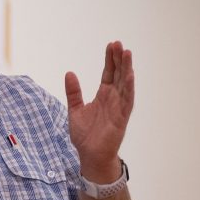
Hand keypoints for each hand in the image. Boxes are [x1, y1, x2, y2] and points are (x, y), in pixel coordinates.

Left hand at [65, 41, 134, 179]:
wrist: (90, 155)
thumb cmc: (85, 135)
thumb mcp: (75, 109)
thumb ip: (74, 92)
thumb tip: (70, 73)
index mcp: (103, 96)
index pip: (108, 73)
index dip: (110, 60)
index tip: (111, 45)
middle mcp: (113, 98)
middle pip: (118, 74)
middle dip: (118, 59)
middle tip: (118, 44)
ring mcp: (119, 107)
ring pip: (125, 84)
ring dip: (126, 69)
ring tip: (127, 53)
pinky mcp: (122, 117)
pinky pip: (127, 100)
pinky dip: (128, 87)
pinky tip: (129, 75)